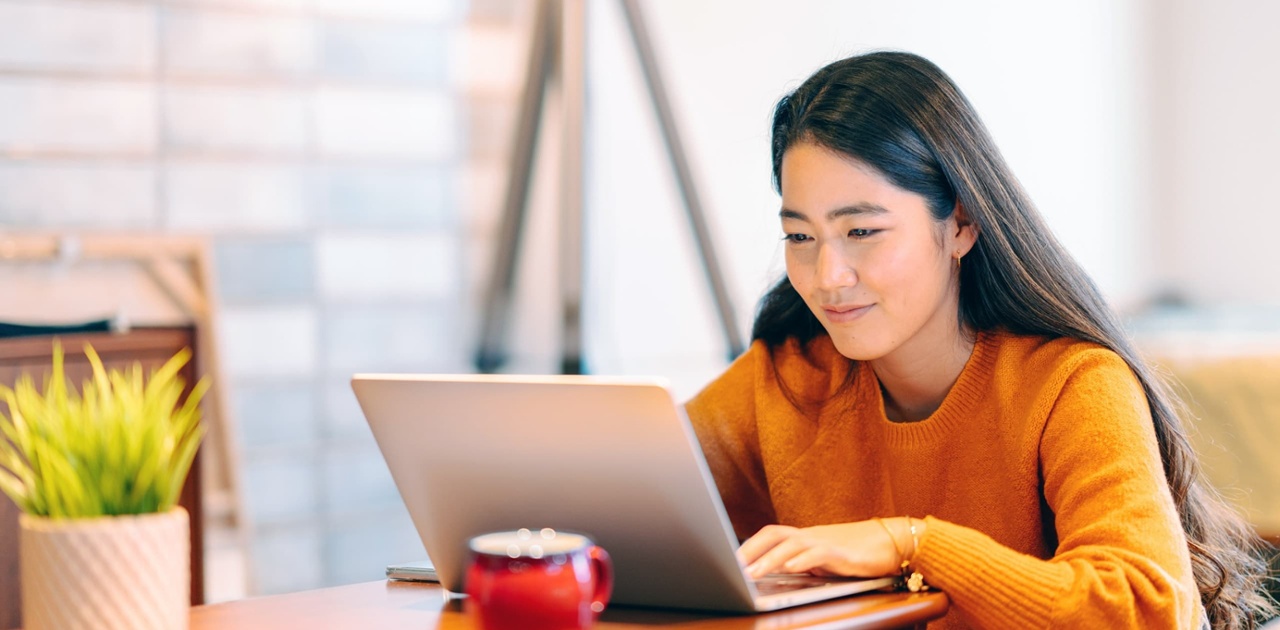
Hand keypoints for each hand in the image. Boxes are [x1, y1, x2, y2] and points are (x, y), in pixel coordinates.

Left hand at [737, 520, 906, 579]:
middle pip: (774, 534)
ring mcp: (826, 542)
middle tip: (732, 567)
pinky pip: (819, 553)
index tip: (728, 560)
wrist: (893, 543)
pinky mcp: (843, 553)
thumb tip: (776, 575)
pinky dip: (802, 560)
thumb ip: (802, 565)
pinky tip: (790, 568)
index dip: (749, 546)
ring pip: (791, 545)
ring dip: (769, 559)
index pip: (770, 535)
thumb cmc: (857, 553)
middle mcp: (811, 536)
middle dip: (751, 550)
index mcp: (804, 538)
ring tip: (751, 573)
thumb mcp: (824, 561)